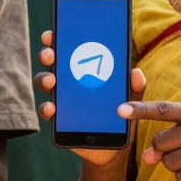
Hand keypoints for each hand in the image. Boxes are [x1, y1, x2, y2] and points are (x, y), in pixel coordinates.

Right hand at [34, 30, 145, 167]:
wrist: (113, 147)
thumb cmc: (121, 116)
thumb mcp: (132, 101)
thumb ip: (135, 88)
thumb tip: (136, 72)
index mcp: (84, 69)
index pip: (69, 48)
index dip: (58, 39)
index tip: (53, 33)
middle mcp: (68, 80)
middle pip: (52, 62)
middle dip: (47, 54)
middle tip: (50, 54)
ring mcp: (60, 98)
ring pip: (45, 83)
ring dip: (44, 79)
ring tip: (51, 80)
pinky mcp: (58, 119)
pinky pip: (47, 110)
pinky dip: (46, 108)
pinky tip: (51, 108)